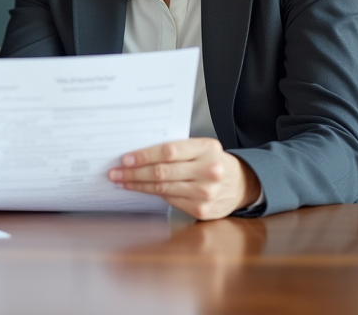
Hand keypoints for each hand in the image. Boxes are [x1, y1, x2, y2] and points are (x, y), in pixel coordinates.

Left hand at [108, 138, 260, 219]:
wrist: (242, 184)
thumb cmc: (214, 162)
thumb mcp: (202, 147)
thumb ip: (178, 148)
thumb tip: (140, 153)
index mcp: (206, 149)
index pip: (168, 151)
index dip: (144, 156)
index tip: (125, 159)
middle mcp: (208, 171)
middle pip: (162, 172)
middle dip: (134, 172)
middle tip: (115, 172)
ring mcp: (205, 193)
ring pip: (163, 188)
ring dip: (138, 185)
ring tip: (122, 181)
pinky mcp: (202, 210)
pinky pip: (170, 201)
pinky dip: (152, 195)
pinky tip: (140, 190)